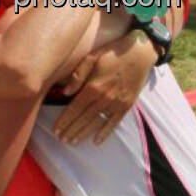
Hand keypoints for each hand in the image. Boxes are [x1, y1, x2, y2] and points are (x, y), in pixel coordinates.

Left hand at [53, 30, 153, 144]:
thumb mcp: (91, 57)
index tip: (56, 130)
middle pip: (83, 118)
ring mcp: (116, 103)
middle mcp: (103, 98)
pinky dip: (105, 133)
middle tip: (61, 139)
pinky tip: (96, 141)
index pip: (74, 108)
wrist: (139, 53)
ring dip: (83, 133)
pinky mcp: (126, 105)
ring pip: (96, 123)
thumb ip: (78, 75)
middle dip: (71, 130)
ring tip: (73, 142)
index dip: (64, 120)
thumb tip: (65, 92)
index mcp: (93, 86)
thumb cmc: (112, 52)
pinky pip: (114, 123)